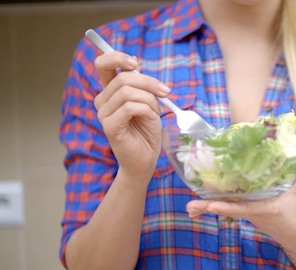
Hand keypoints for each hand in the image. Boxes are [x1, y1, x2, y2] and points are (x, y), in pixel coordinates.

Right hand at [93, 51, 170, 178]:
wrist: (145, 159)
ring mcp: (104, 114)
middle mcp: (103, 101)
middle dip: (149, 83)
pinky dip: (147, 110)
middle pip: (122, 78)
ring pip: (128, 92)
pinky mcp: (110, 127)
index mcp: (110, 92)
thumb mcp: (148, 102)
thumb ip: (140, 85)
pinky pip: (130, 107)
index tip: (136, 63)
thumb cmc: (146, 131)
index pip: (103, 64)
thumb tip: (135, 61)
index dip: (117, 57)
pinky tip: (152, 118)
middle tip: (166, 92)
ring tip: (158, 111)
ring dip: (150, 99)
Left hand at [186, 137, 295, 243]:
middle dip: (207, 206)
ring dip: (207, 207)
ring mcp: (247, 214)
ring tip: (190, 206)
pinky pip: (228, 209)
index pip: (242, 207)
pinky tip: (200, 203)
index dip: (226, 205)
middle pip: (226, 208)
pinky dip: (214, 206)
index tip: (211, 203)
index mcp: (265, 207)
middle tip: (190, 205)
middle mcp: (252, 212)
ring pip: (224, 209)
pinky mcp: (245, 214)